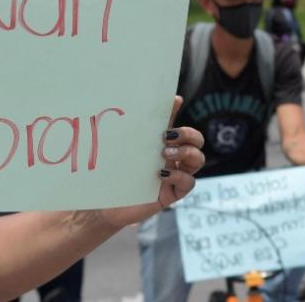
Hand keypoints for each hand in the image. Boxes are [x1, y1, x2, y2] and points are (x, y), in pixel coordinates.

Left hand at [98, 96, 204, 227]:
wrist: (106, 203)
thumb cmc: (118, 173)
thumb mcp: (130, 147)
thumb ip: (143, 129)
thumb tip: (155, 103)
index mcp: (165, 145)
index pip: (180, 125)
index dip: (181, 113)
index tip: (175, 101)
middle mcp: (174, 160)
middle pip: (197, 141)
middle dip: (188, 135)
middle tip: (167, 136)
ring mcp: (176, 177)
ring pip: (197, 160)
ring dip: (185, 153)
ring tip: (164, 154)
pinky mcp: (173, 194)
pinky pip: (189, 183)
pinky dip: (179, 176)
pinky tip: (162, 175)